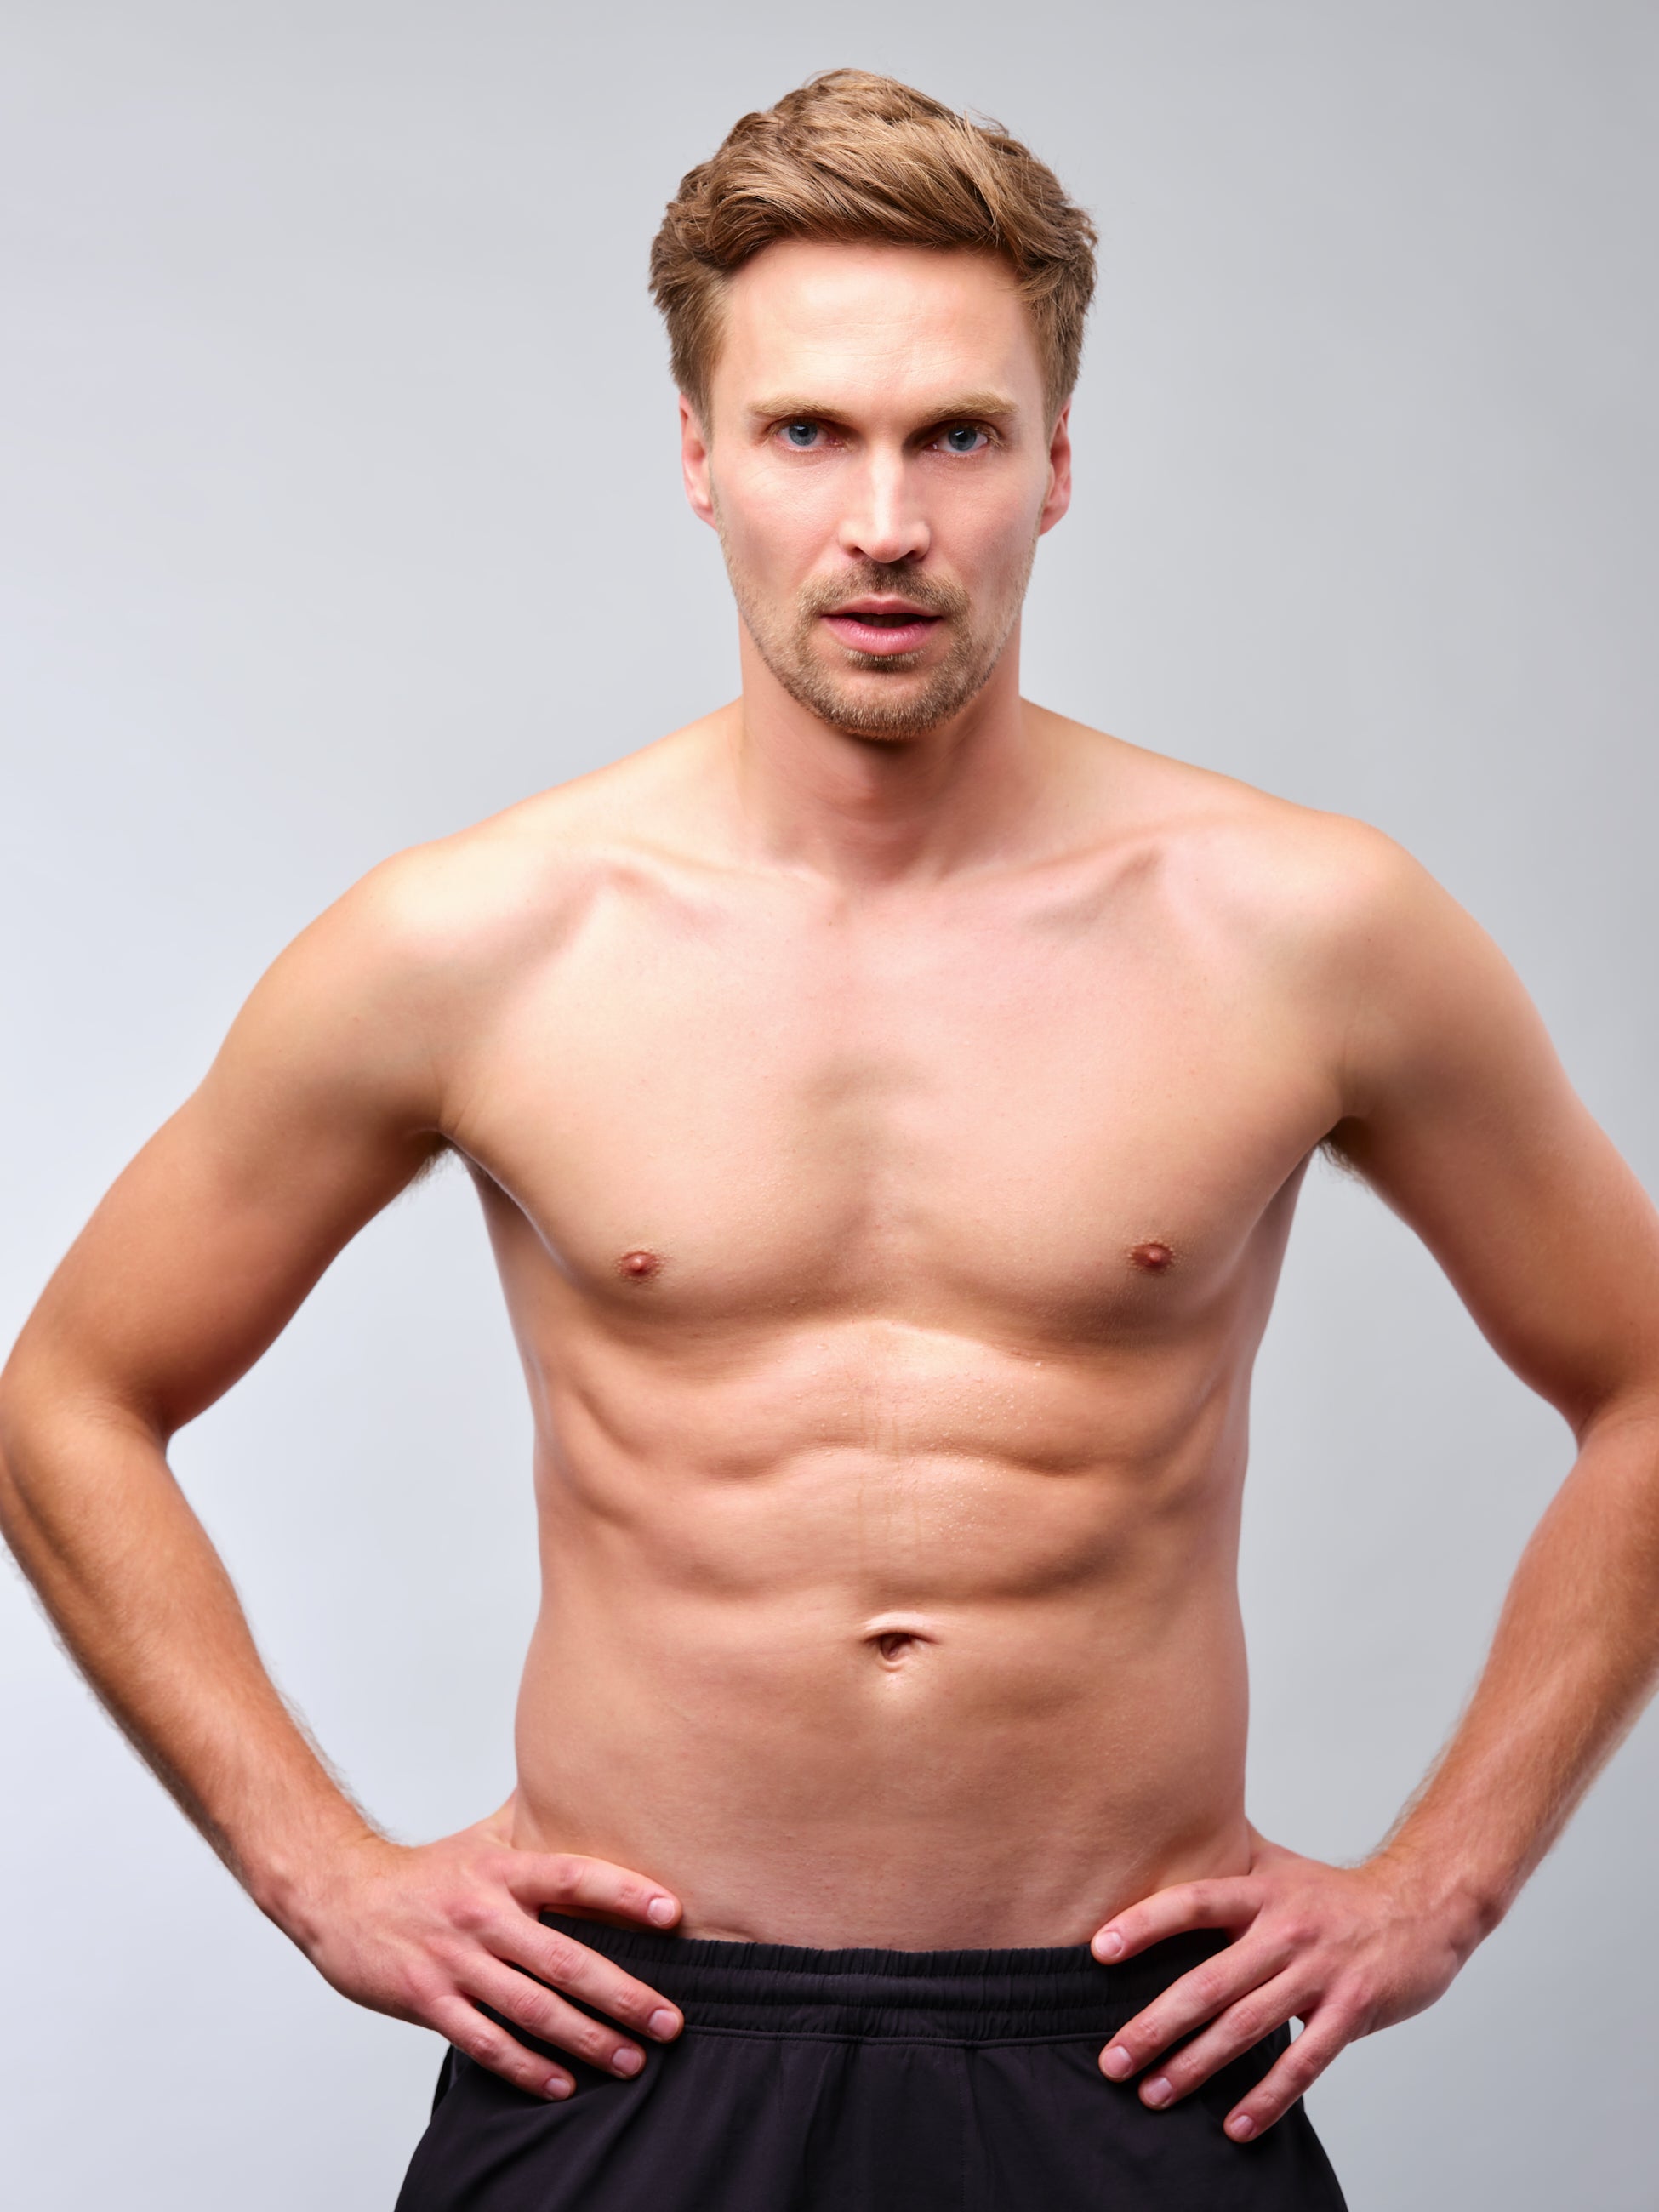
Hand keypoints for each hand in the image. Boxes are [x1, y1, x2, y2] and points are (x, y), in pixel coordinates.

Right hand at [281, 1803, 685, 2099]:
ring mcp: (455, 1962)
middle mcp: (483, 1915)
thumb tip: (590, 1779)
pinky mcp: (428, 2000)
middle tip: (670, 2022)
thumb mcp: (482, 1836)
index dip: (623, 1892)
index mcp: (502, 1871)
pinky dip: (526, 2067)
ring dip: (586, 2040)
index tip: (670, 1914)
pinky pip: (485, 2042)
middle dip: (623, 1995)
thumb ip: (535, 1819)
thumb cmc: (426, 1872)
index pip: (572, 1876)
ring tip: (631, 2061)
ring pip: (532, 2009)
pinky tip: (562, 2084)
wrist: (341, 1897)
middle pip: (564, 1960)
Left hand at [1090, 1832, 1477, 2141]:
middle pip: (1210, 1982)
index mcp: (1262, 1892)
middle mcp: (1286, 1932)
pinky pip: (1303, 2063)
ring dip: (1196, 2066)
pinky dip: (1268, 2099)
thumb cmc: (1333, 1892)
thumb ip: (1224, 1851)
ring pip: (1247, 2027)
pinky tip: (1235, 2125)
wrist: (1420, 1908)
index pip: (1194, 1902)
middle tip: (1113, 2059)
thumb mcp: (1276, 1861)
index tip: (1099, 1951)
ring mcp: (1320, 1974)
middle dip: (1156, 2025)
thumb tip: (1165, 1822)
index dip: (1146, 1923)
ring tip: (1154, 2094)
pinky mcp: (1351, 2012)